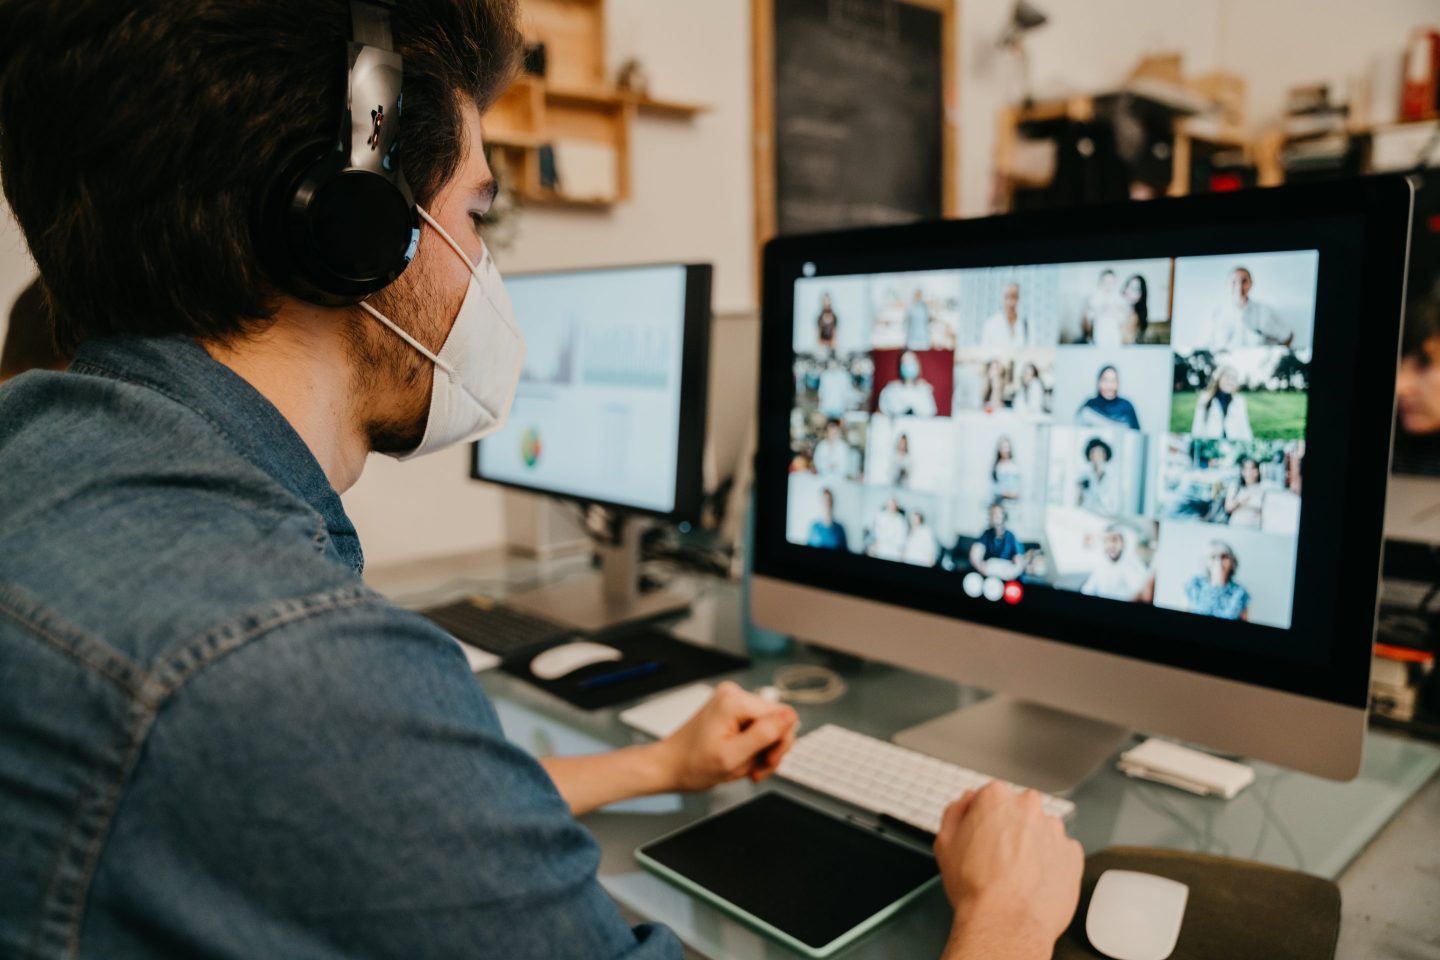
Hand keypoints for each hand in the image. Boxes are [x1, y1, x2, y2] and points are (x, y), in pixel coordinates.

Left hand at [652, 682, 798, 792]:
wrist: (669, 766)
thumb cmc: (693, 765)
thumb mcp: (733, 757)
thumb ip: (764, 735)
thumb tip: (791, 716)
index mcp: (735, 701)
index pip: (784, 716)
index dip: (780, 744)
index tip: (765, 764)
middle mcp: (734, 694)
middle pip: (777, 721)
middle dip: (770, 750)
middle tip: (755, 771)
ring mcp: (732, 700)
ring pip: (768, 727)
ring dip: (760, 752)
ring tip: (743, 767)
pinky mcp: (730, 709)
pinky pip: (756, 727)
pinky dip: (752, 747)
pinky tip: (739, 758)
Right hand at [935, 781, 1082, 959]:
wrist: (1005, 922)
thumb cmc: (975, 887)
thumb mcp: (944, 843)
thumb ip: (955, 812)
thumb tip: (966, 803)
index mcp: (996, 797)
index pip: (991, 798)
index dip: (984, 820)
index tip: (982, 837)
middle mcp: (1029, 806)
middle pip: (1019, 812)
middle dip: (1010, 830)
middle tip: (998, 859)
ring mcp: (1054, 830)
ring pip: (1041, 832)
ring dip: (1032, 846)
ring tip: (1017, 875)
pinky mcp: (1072, 854)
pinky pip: (1060, 853)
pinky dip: (1050, 864)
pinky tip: (1034, 881)